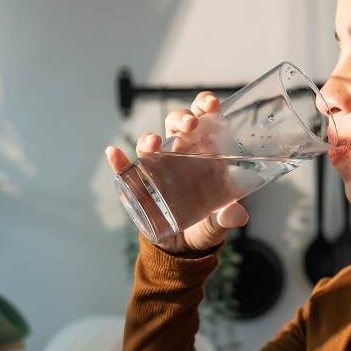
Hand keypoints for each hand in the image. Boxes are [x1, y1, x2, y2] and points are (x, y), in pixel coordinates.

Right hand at [106, 92, 248, 254]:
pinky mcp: (141, 184)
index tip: (210, 103)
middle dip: (182, 118)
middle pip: (177, 126)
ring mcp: (159, 168)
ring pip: (152, 143)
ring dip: (150, 138)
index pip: (204, 122)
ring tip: (154, 142)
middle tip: (190, 125)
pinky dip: (118, 162)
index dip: (205, 107)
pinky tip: (114, 154)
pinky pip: (126, 169)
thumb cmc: (206, 224)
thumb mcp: (220, 222)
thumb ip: (229, 217)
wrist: (184, 247)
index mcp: (205, 156)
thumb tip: (237, 214)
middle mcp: (181, 155)